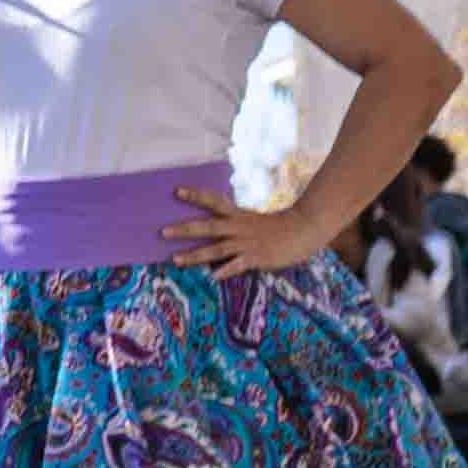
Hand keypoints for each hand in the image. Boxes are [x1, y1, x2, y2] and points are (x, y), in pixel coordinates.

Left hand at [162, 185, 332, 278]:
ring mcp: (246, 243)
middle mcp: (239, 227)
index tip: (176, 190)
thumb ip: (235, 223)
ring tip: (175, 260)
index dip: (195, 196)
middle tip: (162, 232)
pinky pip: (236, 265)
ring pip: (216, 249)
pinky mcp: (256, 257)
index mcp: (238, 215)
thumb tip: (216, 228)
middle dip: (184, 229)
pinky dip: (224, 271)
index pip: (213, 201)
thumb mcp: (253, 220)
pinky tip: (212, 277)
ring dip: (194, 255)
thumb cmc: (279, 226)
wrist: (305, 229)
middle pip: (207, 226)